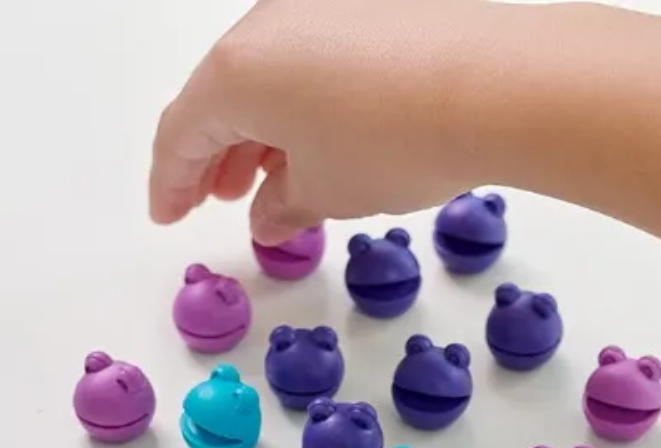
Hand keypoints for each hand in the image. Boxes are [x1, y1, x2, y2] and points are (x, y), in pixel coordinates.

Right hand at [149, 0, 502, 241]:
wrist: (492, 84)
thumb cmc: (395, 139)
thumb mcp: (327, 192)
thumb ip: (284, 206)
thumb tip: (270, 213)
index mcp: (236, 71)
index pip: (181, 132)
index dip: (171, 183)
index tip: (168, 214)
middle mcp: (267, 24)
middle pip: (221, 95)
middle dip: (215, 154)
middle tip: (217, 199)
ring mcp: (318, 5)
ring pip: (269, 74)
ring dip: (261, 129)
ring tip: (274, 179)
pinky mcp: (365, 5)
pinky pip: (312, 56)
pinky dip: (303, 103)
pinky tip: (323, 142)